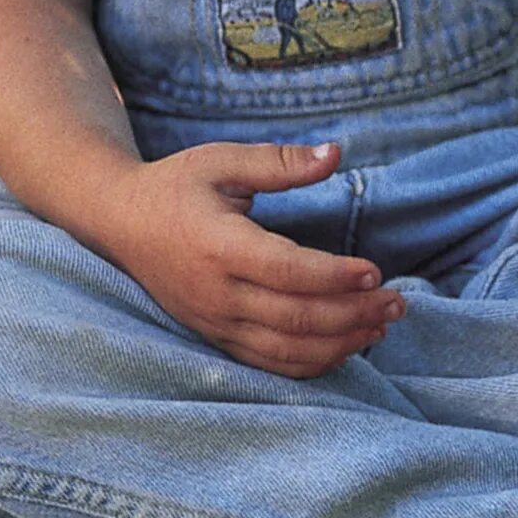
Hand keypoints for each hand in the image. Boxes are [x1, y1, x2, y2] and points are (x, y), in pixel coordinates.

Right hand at [104, 140, 404, 374]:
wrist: (118, 223)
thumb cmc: (176, 186)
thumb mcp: (223, 161)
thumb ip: (280, 162)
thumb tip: (336, 154)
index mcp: (218, 245)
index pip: (287, 271)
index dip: (336, 276)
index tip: (376, 272)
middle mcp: (216, 293)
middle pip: (296, 318)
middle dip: (354, 314)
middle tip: (398, 303)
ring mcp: (214, 322)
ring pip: (287, 351)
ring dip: (341, 344)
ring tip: (382, 326)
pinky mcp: (216, 338)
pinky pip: (269, 363)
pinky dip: (312, 363)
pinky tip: (347, 346)